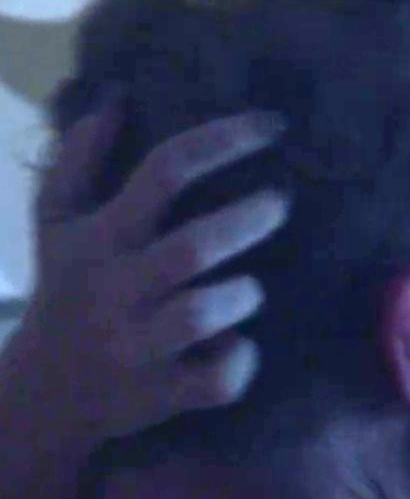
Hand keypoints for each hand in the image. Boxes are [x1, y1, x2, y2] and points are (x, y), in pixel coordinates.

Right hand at [9, 90, 289, 444]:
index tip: (272, 124)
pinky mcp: (158, 394)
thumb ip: (77, 161)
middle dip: (247, 219)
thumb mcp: (56, 224)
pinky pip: (215, 379)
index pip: (164, 172)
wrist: (40, 399)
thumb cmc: (66, 293)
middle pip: (193, 247)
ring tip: (249, 286)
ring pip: (202, 313)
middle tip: (280, 202)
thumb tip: (113, 100)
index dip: (223, 141)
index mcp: (98, 238)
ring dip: (242, 295)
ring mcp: (137, 345)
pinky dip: (238, 363)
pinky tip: (239, 346)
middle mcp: (116, 288)